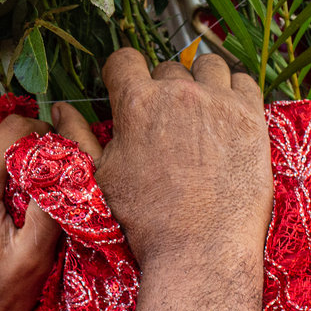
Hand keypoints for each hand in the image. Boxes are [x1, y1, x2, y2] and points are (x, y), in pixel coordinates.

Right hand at [57, 49, 269, 310]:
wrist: (201, 252)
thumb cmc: (147, 220)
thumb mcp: (101, 177)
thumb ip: (78, 135)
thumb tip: (59, 108)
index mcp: (136, 103)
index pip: (124, 59)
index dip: (122, 73)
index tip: (128, 88)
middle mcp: (178, 93)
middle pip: (167, 68)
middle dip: (162, 87)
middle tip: (165, 120)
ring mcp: (219, 102)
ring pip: (208, 65)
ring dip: (200, 80)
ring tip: (199, 110)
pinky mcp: (251, 117)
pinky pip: (243, 80)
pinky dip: (234, 89)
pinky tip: (228, 112)